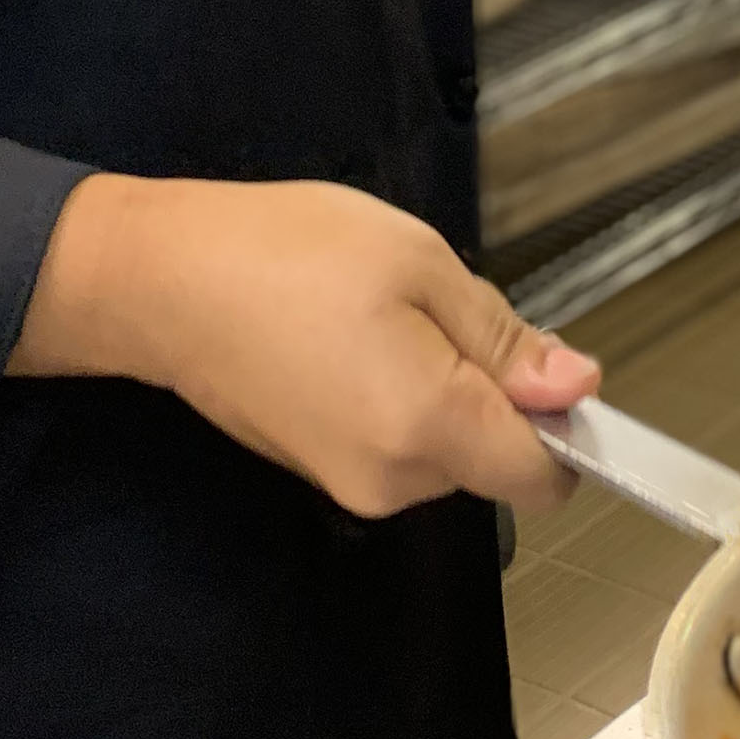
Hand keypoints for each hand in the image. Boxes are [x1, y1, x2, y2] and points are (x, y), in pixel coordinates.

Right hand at [16, 175, 599, 516]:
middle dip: (491, 393)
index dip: (565, 425)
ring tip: (379, 317)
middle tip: (431, 307)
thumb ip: (505, 339)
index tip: (543, 365)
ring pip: (445, 451)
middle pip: (493, 460)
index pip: (544, 477)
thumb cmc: (287, 253)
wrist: (161, 280)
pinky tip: (348, 342)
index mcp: (429, 427)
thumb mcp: (420, 263)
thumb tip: (578, 387)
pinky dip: (397, 401)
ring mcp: (349, 484)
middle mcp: (393, 481)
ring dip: (441, 393)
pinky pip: (396, 446)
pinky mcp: (317, 471)